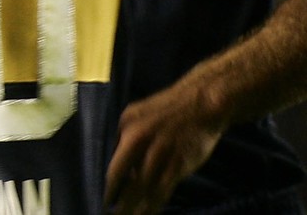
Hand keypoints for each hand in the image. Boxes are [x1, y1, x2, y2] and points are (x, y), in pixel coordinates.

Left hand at [104, 82, 226, 213]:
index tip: (105, 203)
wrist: (201, 103)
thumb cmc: (164, 107)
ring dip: (138, 209)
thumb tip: (115, 159)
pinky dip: (157, 203)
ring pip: (149, 191)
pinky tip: (150, 212)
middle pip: (130, 184)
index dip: (110, 189)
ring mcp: (165, 157)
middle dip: (122, 204)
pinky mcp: (182, 165)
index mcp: (130, 133)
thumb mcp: (133, 114)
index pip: (115, 169)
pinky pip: (166, 190)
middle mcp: (145, 146)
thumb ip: (122, 135)